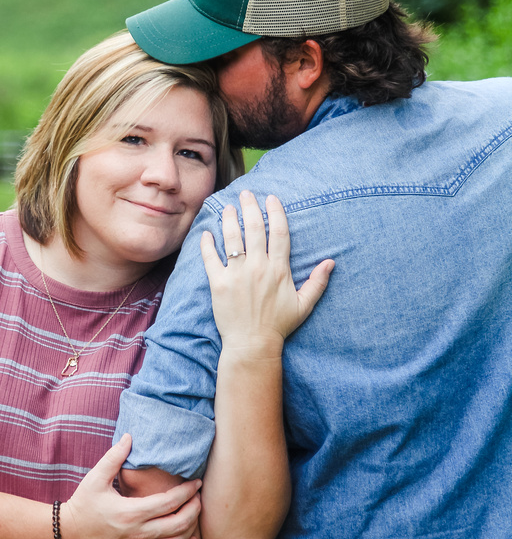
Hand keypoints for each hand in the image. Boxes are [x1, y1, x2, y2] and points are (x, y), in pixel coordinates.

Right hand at [61, 434, 200, 538]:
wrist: (68, 536)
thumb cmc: (83, 504)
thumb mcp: (96, 477)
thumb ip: (115, 456)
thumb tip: (129, 436)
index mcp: (131, 512)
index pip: (169, 503)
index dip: (187, 492)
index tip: (197, 482)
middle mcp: (138, 533)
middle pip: (179, 524)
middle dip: (195, 509)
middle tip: (200, 496)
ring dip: (191, 528)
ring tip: (197, 513)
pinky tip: (189, 538)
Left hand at [200, 190, 333, 356]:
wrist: (252, 344)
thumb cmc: (279, 325)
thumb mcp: (304, 305)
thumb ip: (318, 282)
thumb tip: (331, 262)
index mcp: (279, 270)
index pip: (279, 233)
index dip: (276, 212)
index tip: (271, 198)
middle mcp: (258, 267)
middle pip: (255, 228)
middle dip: (251, 207)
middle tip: (246, 193)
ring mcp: (236, 274)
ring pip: (232, 238)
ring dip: (230, 219)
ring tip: (229, 207)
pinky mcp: (218, 283)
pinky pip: (210, 258)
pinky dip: (207, 244)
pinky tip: (206, 233)